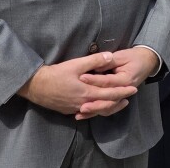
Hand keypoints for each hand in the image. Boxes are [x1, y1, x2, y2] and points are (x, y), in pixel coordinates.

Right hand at [17, 52, 136, 118]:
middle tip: (130, 96)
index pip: (110, 93)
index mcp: (87, 92)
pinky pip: (87, 112)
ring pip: (97, 110)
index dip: (123, 91)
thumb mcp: (76, 64)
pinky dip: (96, 109)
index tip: (133, 88)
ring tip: (118, 103)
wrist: (35, 86)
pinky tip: (99, 106)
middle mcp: (83, 103)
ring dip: (109, 106)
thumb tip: (110, 56)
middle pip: (105, 105)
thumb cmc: (56, 74)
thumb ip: (94, 60)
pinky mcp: (69, 110)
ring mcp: (75, 108)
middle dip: (119, 100)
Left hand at [76, 47, 159, 119]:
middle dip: (93, 103)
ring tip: (80, 112)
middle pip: (108, 100)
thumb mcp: (122, 56)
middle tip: (80, 104)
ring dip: (94, 111)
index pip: (108, 81)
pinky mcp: (118, 99)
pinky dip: (97, 112)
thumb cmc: (134, 57)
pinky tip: (85, 115)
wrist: (147, 61)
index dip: (94, 80)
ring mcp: (122, 96)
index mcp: (126, 79)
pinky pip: (107, 108)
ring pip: (108, 108)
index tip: (81, 78)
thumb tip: (95, 66)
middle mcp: (124, 91)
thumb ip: (108, 62)